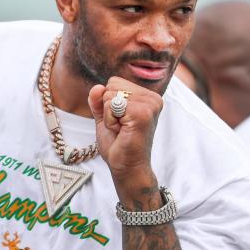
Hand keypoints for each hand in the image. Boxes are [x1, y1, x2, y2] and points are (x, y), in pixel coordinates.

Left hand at [87, 77, 162, 196]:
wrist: (126, 167)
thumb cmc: (118, 144)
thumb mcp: (105, 117)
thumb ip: (99, 100)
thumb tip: (97, 87)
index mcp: (147, 96)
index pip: (114, 82)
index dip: (108, 103)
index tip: (120, 121)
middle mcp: (152, 98)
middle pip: (112, 85)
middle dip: (108, 108)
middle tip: (120, 127)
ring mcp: (149, 105)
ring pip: (110, 94)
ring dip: (109, 115)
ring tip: (122, 130)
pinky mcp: (143, 113)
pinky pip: (112, 104)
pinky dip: (110, 120)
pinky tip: (122, 131)